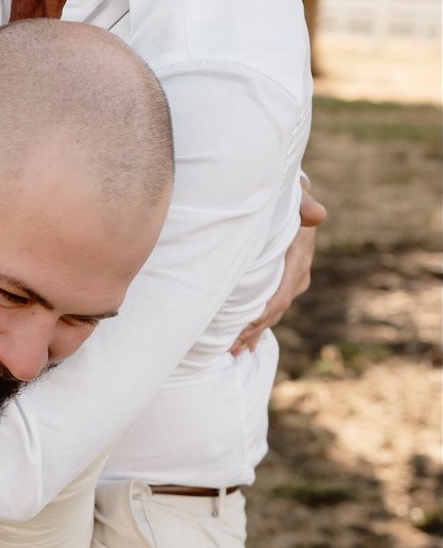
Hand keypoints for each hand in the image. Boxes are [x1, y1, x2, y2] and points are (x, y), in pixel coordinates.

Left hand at [230, 187, 326, 354]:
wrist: (290, 197)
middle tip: (231, 349)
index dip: (262, 314)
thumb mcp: (295, 196)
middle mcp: (297, 274)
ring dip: (253, 332)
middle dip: (253, 330)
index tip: (242, 329)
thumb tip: (317, 214)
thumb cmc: (287, 196)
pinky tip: (244, 343)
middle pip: (275, 310)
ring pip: (271, 312)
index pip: (281, 294)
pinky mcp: (281, 282)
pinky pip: (269, 307)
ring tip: (233, 351)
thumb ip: (304, 204)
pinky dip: (256, 325)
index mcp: (298, 258)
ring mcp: (290, 280)